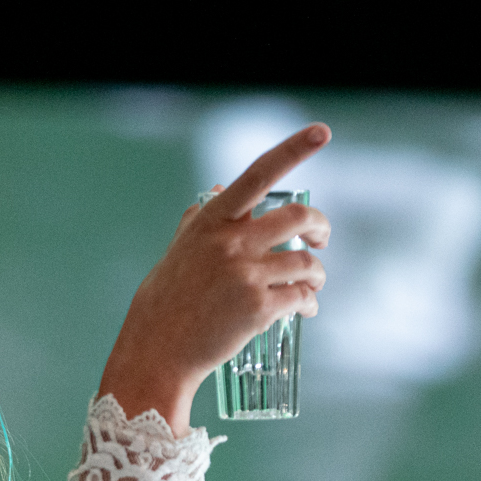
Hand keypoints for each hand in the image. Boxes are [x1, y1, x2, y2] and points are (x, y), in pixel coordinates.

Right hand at [99, 123, 331, 433]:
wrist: (158, 349)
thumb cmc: (166, 301)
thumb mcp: (178, 251)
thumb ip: (200, 221)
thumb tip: (219, 193)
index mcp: (212, 221)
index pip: (258, 174)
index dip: (293, 149)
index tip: (322, 131)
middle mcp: (231, 242)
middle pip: (298, 217)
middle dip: (319, 226)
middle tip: (320, 238)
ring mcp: (246, 275)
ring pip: (307, 262)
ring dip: (317, 273)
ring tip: (311, 284)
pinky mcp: (259, 308)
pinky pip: (302, 297)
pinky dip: (309, 303)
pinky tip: (303, 308)